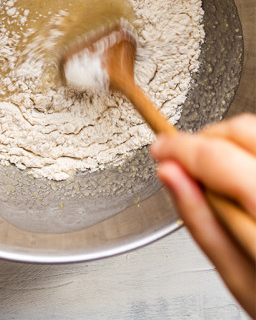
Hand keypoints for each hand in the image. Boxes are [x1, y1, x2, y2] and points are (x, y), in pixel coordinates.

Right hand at [151, 114, 255, 315]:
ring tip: (221, 177)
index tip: (160, 149)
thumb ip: (201, 221)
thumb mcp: (238, 276)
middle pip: (242, 130)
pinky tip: (249, 184)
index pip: (215, 157)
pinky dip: (251, 157)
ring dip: (232, 146)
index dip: (178, 147)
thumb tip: (170, 174)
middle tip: (186, 162)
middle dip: (206, 140)